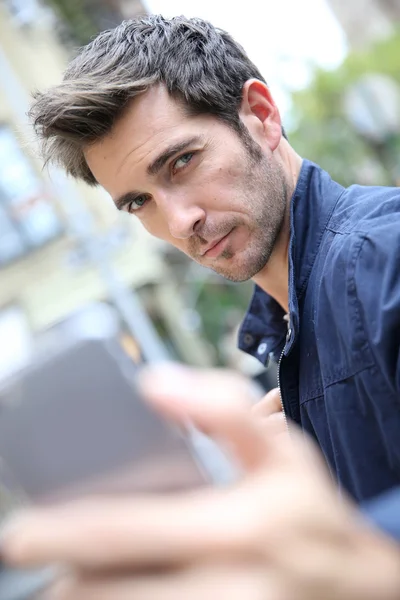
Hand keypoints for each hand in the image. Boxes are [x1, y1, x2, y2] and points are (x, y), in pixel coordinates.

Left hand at [2, 365, 399, 599]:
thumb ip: (222, 408)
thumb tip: (156, 383)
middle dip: (63, 583)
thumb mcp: (282, 447)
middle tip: (26, 560)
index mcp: (236, 530)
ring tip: (63, 585)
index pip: (130, 533)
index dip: (67, 532)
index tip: (21, 532)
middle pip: (118, 592)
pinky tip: (104, 594)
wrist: (362, 586)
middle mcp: (228, 587)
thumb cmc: (309, 509)